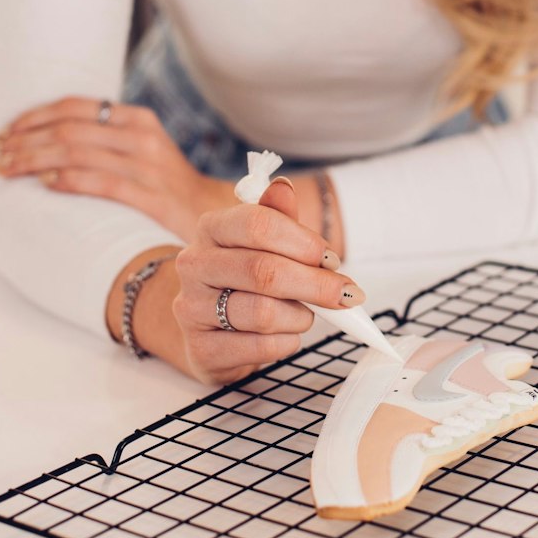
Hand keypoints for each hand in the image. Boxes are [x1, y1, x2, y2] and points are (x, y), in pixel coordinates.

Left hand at [0, 96, 232, 243]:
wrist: (211, 214)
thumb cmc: (165, 185)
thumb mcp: (141, 149)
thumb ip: (104, 137)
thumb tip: (45, 137)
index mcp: (139, 120)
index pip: (77, 106)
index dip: (34, 116)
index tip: (6, 132)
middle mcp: (144, 138)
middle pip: (69, 130)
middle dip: (24, 141)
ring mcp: (149, 167)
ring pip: (76, 154)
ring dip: (33, 161)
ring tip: (8, 170)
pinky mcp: (151, 197)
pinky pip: (100, 183)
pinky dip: (68, 181)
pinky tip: (46, 184)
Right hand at [161, 177, 363, 385]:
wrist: (213, 326)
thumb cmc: (248, 277)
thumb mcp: (266, 242)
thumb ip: (279, 217)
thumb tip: (284, 187)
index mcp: (212, 229)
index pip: (258, 225)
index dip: (304, 243)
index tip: (332, 259)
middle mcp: (194, 266)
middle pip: (264, 272)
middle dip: (315, 284)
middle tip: (345, 294)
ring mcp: (191, 310)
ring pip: (263, 313)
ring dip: (300, 316)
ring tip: (306, 313)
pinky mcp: (202, 350)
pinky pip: (260, 348)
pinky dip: (286, 342)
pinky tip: (285, 334)